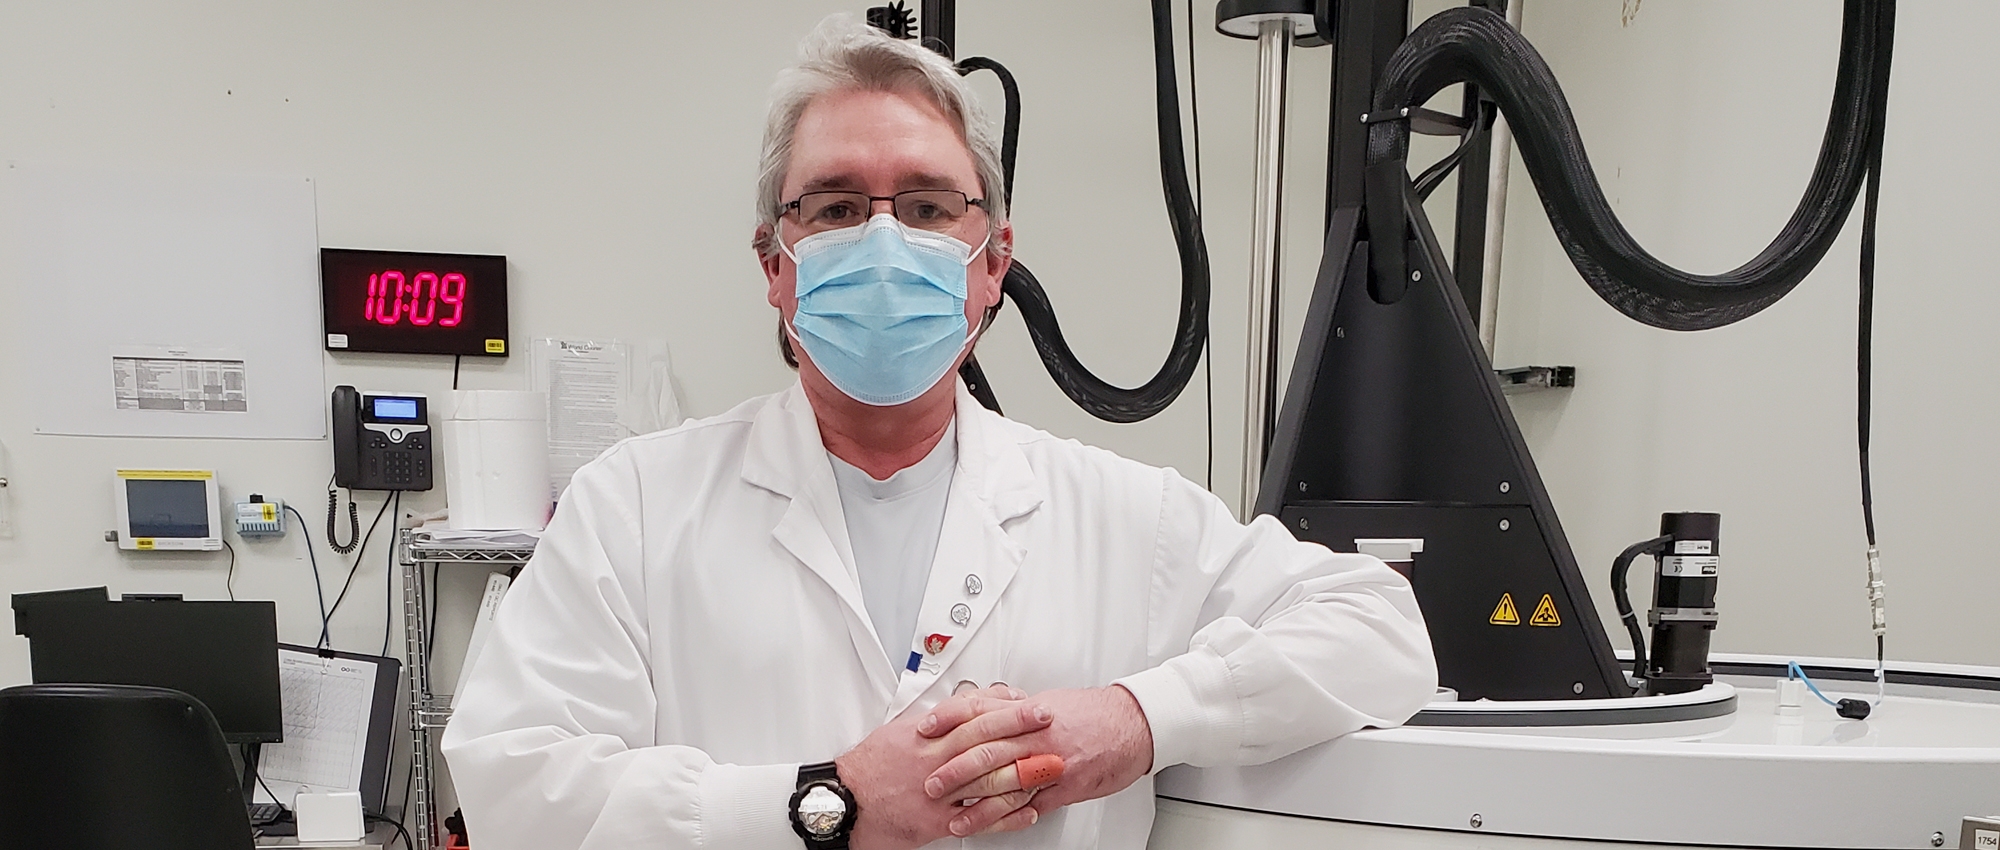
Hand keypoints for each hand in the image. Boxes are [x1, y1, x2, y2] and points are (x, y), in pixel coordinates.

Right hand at [835, 686, 1051, 849]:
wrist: (845, 800)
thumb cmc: (870, 767)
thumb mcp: (900, 731)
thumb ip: (935, 721)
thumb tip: (962, 706)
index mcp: (926, 735)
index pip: (971, 712)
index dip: (1003, 706)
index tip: (1026, 701)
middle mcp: (935, 760)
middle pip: (985, 738)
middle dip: (1020, 728)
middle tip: (1046, 720)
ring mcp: (938, 791)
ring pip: (987, 778)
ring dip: (1022, 771)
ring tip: (1048, 765)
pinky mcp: (937, 821)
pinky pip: (979, 818)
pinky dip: (1006, 816)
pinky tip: (1026, 811)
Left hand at [920, 686, 1152, 815]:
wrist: (1133, 724)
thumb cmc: (1092, 713)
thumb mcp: (1048, 701)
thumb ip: (1014, 707)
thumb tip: (984, 705)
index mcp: (1028, 711)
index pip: (980, 710)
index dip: (949, 719)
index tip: (925, 729)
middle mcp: (1036, 734)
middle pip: (987, 750)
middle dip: (954, 768)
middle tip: (930, 782)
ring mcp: (1050, 762)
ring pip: (1005, 783)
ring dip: (976, 802)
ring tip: (953, 816)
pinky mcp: (1065, 786)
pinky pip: (1031, 804)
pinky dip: (1008, 817)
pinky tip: (990, 826)